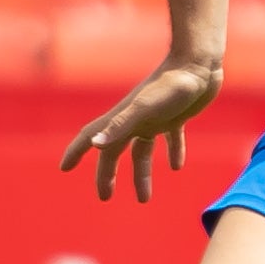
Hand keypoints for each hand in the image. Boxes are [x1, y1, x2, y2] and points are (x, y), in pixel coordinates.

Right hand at [58, 59, 222, 200]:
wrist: (200, 64)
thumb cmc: (173, 84)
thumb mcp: (146, 108)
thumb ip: (121, 125)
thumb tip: (94, 144)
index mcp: (124, 118)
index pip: (93, 136)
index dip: (76, 152)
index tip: (64, 168)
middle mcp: (136, 119)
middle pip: (115, 151)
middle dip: (107, 174)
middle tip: (105, 197)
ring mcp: (156, 118)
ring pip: (142, 151)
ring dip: (141, 174)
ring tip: (144, 199)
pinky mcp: (177, 116)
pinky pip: (171, 138)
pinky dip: (172, 152)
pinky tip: (176, 166)